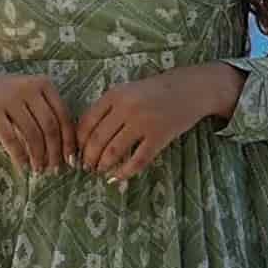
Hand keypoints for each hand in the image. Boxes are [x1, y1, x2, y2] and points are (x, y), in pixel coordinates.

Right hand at [0, 69, 76, 172]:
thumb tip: (66, 149)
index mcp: (43, 84)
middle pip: (50, 127)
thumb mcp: (29, 96)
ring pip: (32, 134)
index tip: (70, 159)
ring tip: (38, 169)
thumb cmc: (5, 97)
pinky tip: (23, 166)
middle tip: (54, 169)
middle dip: (54, 152)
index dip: (69, 140)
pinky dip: (19, 156)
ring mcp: (8, 98)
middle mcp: (28, 88)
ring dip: (38, 156)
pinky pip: (10, 139)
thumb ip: (47, 113)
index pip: (63, 116)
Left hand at [75, 66, 241, 181]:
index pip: (86, 123)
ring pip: (113, 152)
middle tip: (87, 167)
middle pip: (97, 140)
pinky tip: (118, 178)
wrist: (191, 89)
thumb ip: (108, 109)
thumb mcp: (127, 91)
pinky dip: (125, 172)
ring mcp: (144, 122)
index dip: (78, 142)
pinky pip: (137, 161)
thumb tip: (86, 139)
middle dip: (88, 158)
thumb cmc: (155, 91)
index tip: (77, 153)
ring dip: (103, 166)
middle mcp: (126, 107)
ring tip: (100, 171)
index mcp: (114, 95)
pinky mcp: (159, 137)